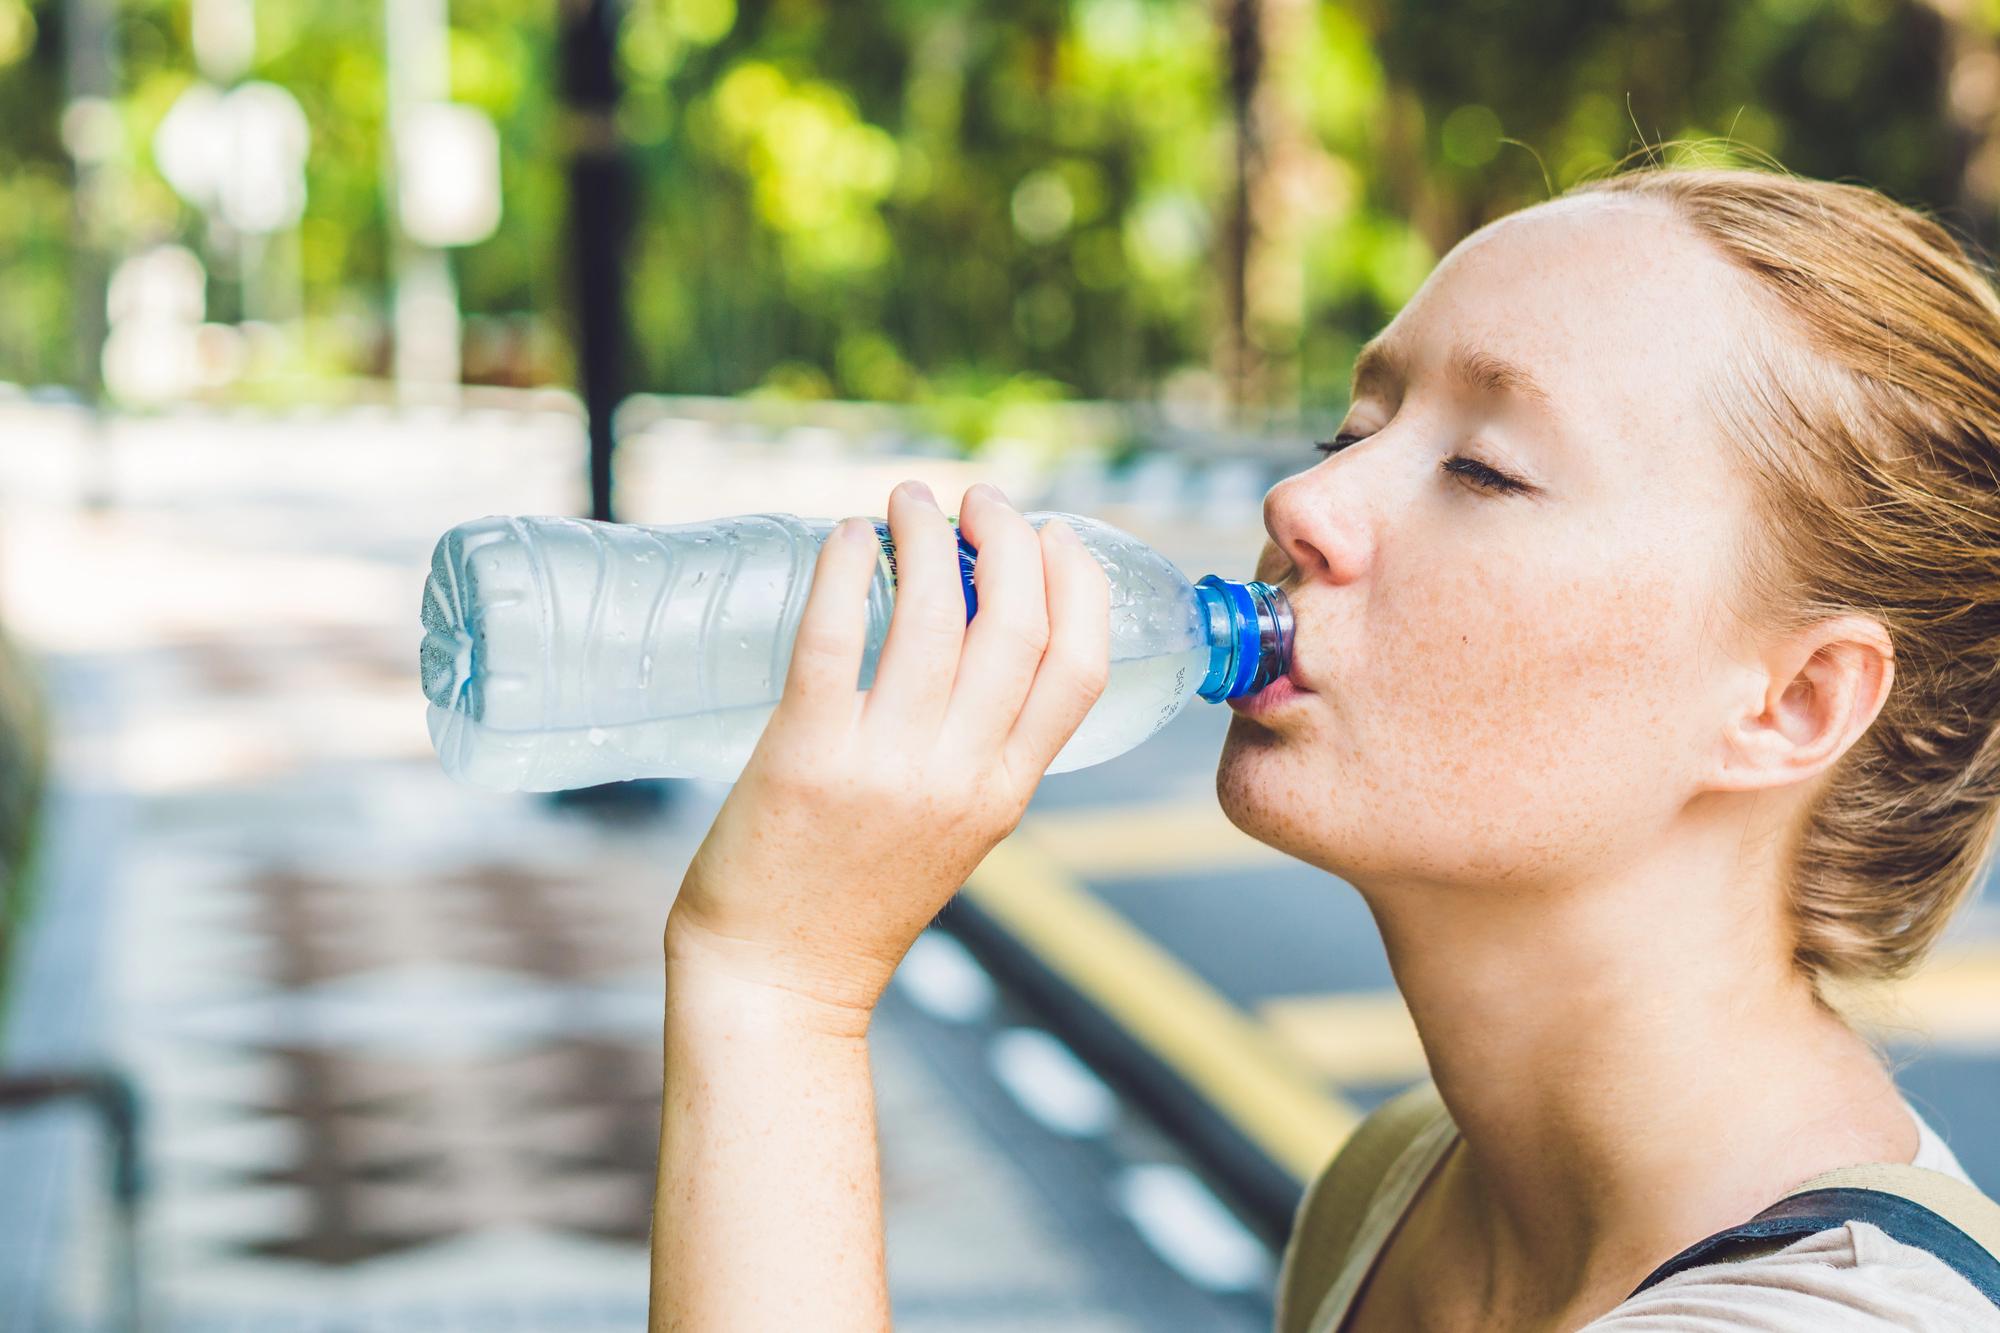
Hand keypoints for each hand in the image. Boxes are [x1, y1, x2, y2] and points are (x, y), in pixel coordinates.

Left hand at [665, 479, 1111, 1028]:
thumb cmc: (855, 903)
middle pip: (1016, 624)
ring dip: (926, 534)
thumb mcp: (955, 833)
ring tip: (908, 499)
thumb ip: (978, 753)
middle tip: (977, 499)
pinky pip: (835, 636)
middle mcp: (959, 776)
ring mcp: (885, 766)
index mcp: (1006, 793)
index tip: (1052, 534)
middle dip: (1007, 536)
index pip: (1079, 668)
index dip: (1077, 584)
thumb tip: (975, 644)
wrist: (777, 980)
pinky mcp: (805, 756)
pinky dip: (846, 569)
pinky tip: (846, 536)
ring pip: (934, 615)